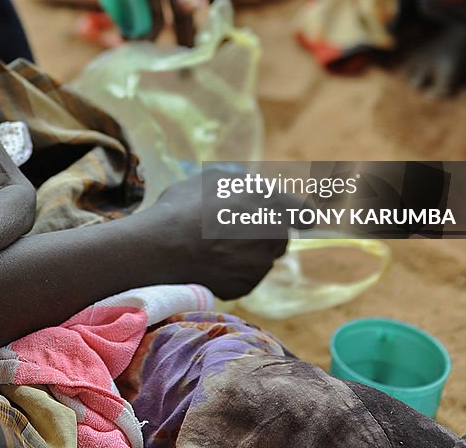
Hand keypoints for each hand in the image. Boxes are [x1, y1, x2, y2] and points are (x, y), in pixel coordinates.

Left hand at [74, 0, 227, 45]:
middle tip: (187, 69)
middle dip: (185, 37)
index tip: (224, 41)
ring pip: (156, 13)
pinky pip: (134, 8)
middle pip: (183, 10)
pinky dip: (132, 24)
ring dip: (151, 33)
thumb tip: (194, 10)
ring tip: (142, 52)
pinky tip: (124, 39)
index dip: (221, 11)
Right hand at [144, 170, 310, 299]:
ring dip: (247, 253)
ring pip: (261, 258)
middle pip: (280, 236)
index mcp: (270, 202)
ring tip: (214, 246)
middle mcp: (274, 234)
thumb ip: (241, 185)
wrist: (163, 247)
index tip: (300, 220)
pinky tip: (210, 263)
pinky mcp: (246, 286)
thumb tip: (250, 190)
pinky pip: (245, 277)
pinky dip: (234, 272)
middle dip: (264, 233)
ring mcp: (261, 263)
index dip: (300, 216)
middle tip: (233, 229)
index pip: (303, 212)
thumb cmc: (184, 206)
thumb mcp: (213, 179)